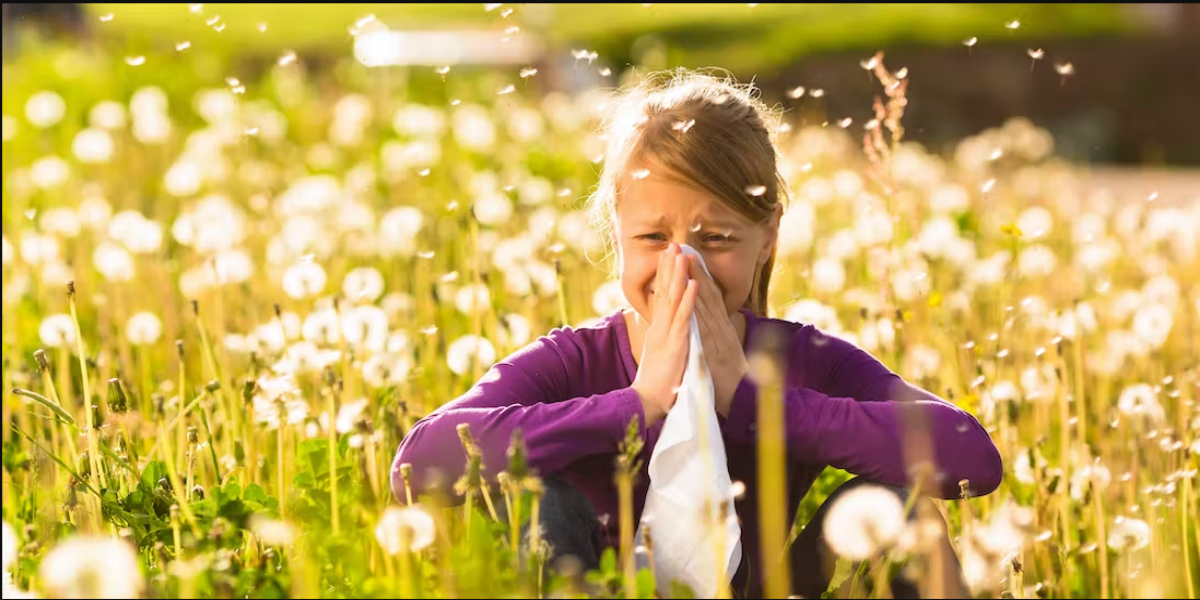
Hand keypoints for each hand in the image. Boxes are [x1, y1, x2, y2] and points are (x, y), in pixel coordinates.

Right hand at [631, 243, 698, 426]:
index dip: (665, 276)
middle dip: (669, 267)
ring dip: (678, 276)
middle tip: (672, 244)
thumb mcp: (660, 355)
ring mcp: (667, 334)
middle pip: (664, 292)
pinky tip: (693, 284)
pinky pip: (684, 318)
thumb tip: (663, 330)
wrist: (647, 402)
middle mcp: (660, 328)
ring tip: (682, 255)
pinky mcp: (675, 344)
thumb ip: (663, 340)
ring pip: (673, 299)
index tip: (668, 256)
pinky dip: (689, 300)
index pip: (661, 297)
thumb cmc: (657, 383)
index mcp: (658, 330)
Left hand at [685, 254, 748, 417]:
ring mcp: (720, 338)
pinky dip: (699, 309)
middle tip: (683, 246)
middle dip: (695, 269)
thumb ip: (716, 336)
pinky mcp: (716, 351)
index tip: (687, 256)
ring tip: (685, 259)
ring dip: (696, 281)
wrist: (743, 402)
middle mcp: (722, 328)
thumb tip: (708, 325)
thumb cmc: (730, 380)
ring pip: (706, 304)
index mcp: (721, 329)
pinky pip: (705, 328)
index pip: (709, 297)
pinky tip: (693, 293)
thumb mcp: (721, 353)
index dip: (698, 276)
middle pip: (707, 294)